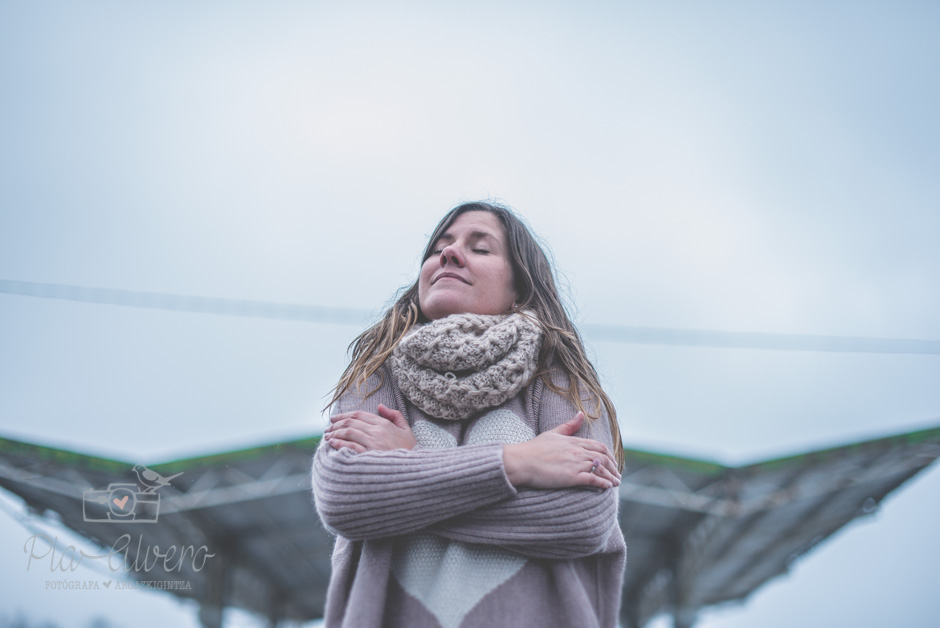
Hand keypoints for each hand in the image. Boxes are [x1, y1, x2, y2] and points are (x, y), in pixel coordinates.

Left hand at [323, 404, 416, 452]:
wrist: (414, 470)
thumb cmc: (410, 452)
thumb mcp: (407, 430)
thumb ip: (395, 416)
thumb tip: (380, 406)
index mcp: (385, 424)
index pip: (360, 415)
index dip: (345, 415)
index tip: (335, 419)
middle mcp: (377, 432)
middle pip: (351, 423)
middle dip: (336, 424)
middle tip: (328, 428)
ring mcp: (373, 444)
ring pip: (348, 432)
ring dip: (335, 433)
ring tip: (327, 436)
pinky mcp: (368, 456)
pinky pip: (350, 446)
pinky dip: (339, 443)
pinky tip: (332, 443)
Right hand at [503, 412, 620, 488]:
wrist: (521, 461)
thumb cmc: (534, 448)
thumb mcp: (553, 433)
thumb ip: (569, 425)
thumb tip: (580, 413)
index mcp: (574, 441)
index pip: (598, 446)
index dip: (608, 454)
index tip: (612, 462)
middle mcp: (577, 451)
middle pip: (603, 457)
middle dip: (613, 467)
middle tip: (617, 475)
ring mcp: (575, 464)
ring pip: (601, 468)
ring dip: (611, 476)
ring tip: (616, 483)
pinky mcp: (571, 477)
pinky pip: (593, 479)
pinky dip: (603, 482)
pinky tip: (608, 487)